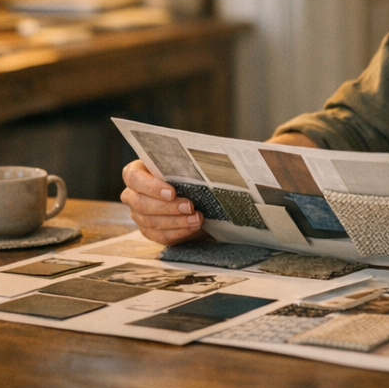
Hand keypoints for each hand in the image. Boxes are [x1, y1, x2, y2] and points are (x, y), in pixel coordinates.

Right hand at [119, 132, 317, 244]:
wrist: (202, 191)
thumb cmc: (199, 172)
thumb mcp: (204, 163)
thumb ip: (212, 156)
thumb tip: (255, 151)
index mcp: (139, 169)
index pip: (133, 176)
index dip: (149, 184)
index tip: (173, 189)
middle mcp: (135, 193)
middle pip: (140, 203)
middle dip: (167, 207)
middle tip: (191, 207)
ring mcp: (141, 214)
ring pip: (149, 222)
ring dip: (173, 222)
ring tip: (198, 219)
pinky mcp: (152, 230)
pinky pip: (158, 236)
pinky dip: (176, 233)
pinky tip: (194, 228)